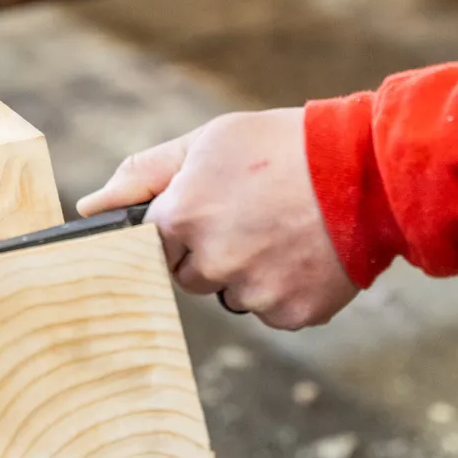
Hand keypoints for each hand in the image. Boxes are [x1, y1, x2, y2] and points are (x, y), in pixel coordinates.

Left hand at [76, 108, 357, 329]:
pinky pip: (272, 311)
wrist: (367, 169)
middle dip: (213, 251)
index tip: (211, 209)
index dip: (182, 225)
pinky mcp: (291, 314)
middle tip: (253, 215)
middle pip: (190, 275)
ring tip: (285, 230)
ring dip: (251, 271)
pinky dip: (286, 289)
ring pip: (233, 295)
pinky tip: (305, 253)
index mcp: (180, 218)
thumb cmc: (282, 146)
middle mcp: (211, 262)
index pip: (152, 245)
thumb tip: (89, 207)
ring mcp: (253, 293)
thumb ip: (143, 174)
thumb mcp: (208, 142)